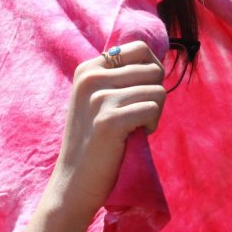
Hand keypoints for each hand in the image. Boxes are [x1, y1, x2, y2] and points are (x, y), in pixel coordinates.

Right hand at [43, 41, 165, 223]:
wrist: (73, 182)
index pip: (139, 49)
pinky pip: (152, 109)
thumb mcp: (97, 100)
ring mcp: (99, 98)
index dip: (152, 71)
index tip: (142, 95)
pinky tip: (134, 137)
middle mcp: (91, 77)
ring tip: (133, 128)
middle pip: (153, 69)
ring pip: (157, 90)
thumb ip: (118, 78)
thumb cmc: (93, 143)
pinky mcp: (109, 120)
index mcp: (87, 69)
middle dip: (154, 95)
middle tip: (137, 116)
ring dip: (154, 113)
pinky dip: (151, 125)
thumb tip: (155, 61)